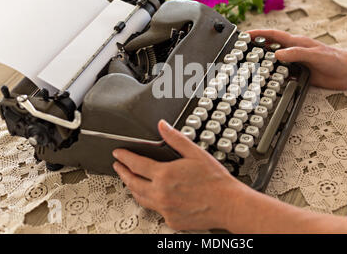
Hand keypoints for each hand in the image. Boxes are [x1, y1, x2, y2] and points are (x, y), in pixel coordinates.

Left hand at [112, 120, 247, 230]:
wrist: (229, 205)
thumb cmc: (215, 181)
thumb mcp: (195, 153)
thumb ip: (175, 139)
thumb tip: (162, 126)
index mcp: (165, 175)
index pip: (136, 164)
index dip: (124, 157)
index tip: (118, 153)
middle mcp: (161, 194)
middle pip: (132, 183)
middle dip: (123, 173)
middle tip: (118, 166)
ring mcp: (165, 209)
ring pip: (140, 198)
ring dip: (132, 188)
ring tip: (130, 181)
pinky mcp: (171, 220)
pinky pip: (155, 210)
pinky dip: (150, 201)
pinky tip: (152, 197)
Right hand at [247, 29, 346, 89]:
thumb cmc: (335, 60)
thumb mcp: (315, 55)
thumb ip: (296, 53)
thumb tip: (277, 54)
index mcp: (296, 43)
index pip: (273, 35)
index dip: (259, 34)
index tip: (245, 35)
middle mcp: (294, 52)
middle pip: (271, 47)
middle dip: (256, 47)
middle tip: (242, 51)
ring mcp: (296, 63)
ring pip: (275, 61)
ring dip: (263, 63)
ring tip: (249, 67)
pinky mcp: (299, 74)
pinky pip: (282, 74)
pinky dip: (273, 76)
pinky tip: (267, 81)